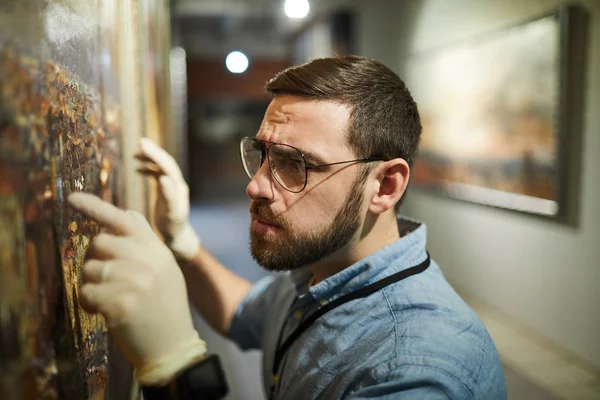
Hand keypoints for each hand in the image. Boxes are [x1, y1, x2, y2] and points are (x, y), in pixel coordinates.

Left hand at [68, 192, 205, 385]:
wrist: (173, 347)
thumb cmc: (163, 308)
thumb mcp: (164, 270)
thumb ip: (145, 244)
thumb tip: (125, 213)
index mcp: (159, 251)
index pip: (126, 219)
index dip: (96, 207)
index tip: (73, 198)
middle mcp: (149, 261)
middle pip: (100, 241)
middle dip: (94, 259)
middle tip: (105, 278)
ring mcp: (136, 281)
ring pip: (89, 268)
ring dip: (91, 285)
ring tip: (109, 299)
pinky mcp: (121, 303)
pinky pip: (86, 292)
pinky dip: (88, 304)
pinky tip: (104, 312)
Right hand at [135, 138, 199, 260]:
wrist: (177, 237)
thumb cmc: (174, 228)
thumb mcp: (172, 214)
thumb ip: (169, 196)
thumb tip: (163, 178)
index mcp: (179, 187)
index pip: (168, 166)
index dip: (156, 155)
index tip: (143, 145)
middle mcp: (177, 184)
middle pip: (166, 163)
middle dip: (154, 152)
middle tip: (140, 143)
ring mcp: (172, 187)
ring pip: (162, 167)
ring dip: (150, 159)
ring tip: (135, 154)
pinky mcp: (166, 191)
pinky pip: (157, 175)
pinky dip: (148, 169)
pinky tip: (137, 168)